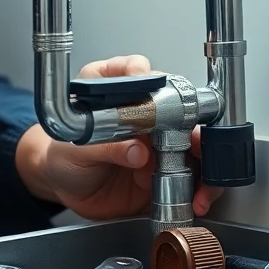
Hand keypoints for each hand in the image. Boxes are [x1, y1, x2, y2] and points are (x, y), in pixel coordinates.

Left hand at [15, 54, 224, 220]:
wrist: (64, 190)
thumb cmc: (64, 156)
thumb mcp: (74, 150)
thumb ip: (102, 147)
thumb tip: (135, 150)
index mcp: (118, 95)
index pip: (136, 70)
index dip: (146, 76)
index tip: (145, 84)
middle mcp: (144, 115)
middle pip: (182, 108)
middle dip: (194, 125)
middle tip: (193, 142)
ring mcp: (158, 144)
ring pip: (195, 144)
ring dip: (204, 160)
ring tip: (198, 180)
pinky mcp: (166, 174)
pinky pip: (193, 178)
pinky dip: (202, 188)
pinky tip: (196, 198)